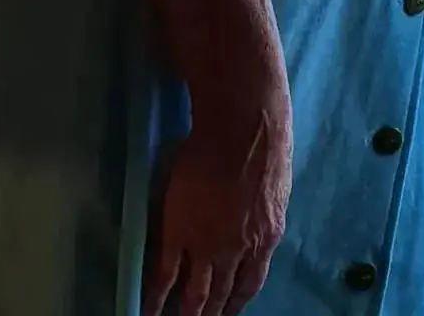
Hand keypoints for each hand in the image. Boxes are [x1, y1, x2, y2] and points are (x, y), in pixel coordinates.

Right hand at [145, 72, 292, 315]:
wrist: (243, 128)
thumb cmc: (265, 145)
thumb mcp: (275, 190)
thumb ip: (262, 216)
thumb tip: (257, 226)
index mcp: (265, 238)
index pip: (250, 283)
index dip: (235, 302)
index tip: (227, 312)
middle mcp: (237, 251)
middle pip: (220, 295)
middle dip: (209, 315)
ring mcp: (206, 246)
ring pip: (194, 294)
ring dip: (185, 314)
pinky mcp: (177, 235)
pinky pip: (164, 278)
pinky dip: (155, 299)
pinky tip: (148, 312)